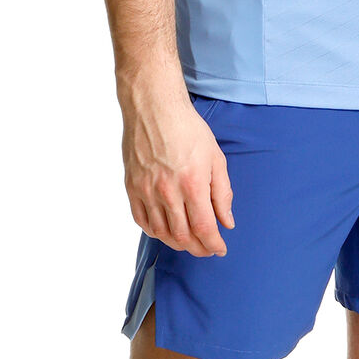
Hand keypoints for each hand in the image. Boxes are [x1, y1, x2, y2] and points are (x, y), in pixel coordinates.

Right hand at [122, 78, 233, 255]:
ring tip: (189, 243)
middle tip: (207, 249)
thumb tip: (226, 222)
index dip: (213, 244)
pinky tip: (165, 231)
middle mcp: (168, 191)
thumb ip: (222, 193)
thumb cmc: (188, 129)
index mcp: (192, 184)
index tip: (220, 249)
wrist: (154, 108)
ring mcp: (147, 191)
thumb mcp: (215, 158)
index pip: (204, 228)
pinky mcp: (132, 187)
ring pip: (161, 232)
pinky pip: (141, 220)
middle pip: (183, 236)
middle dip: (198, 248)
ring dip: (177, 243)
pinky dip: (155, 232)